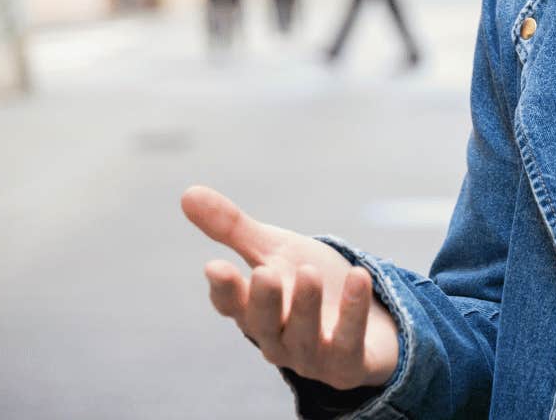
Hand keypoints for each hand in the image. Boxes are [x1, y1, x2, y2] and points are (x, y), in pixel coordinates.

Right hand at [181, 186, 399, 390]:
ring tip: (309, 272)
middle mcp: (278, 339)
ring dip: (306, 305)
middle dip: (264, 301)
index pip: (232, 305)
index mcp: (255, 311)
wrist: (369, 319)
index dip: (225, 289)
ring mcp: (313, 356)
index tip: (215, 267)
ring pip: (303, 336)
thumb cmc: (311, 284)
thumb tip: (187, 192)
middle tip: (265, 273)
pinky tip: (359, 276)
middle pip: (264, 324)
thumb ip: (233, 229)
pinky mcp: (349, 363)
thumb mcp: (274, 251)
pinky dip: (354, 312)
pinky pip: (349, 342)